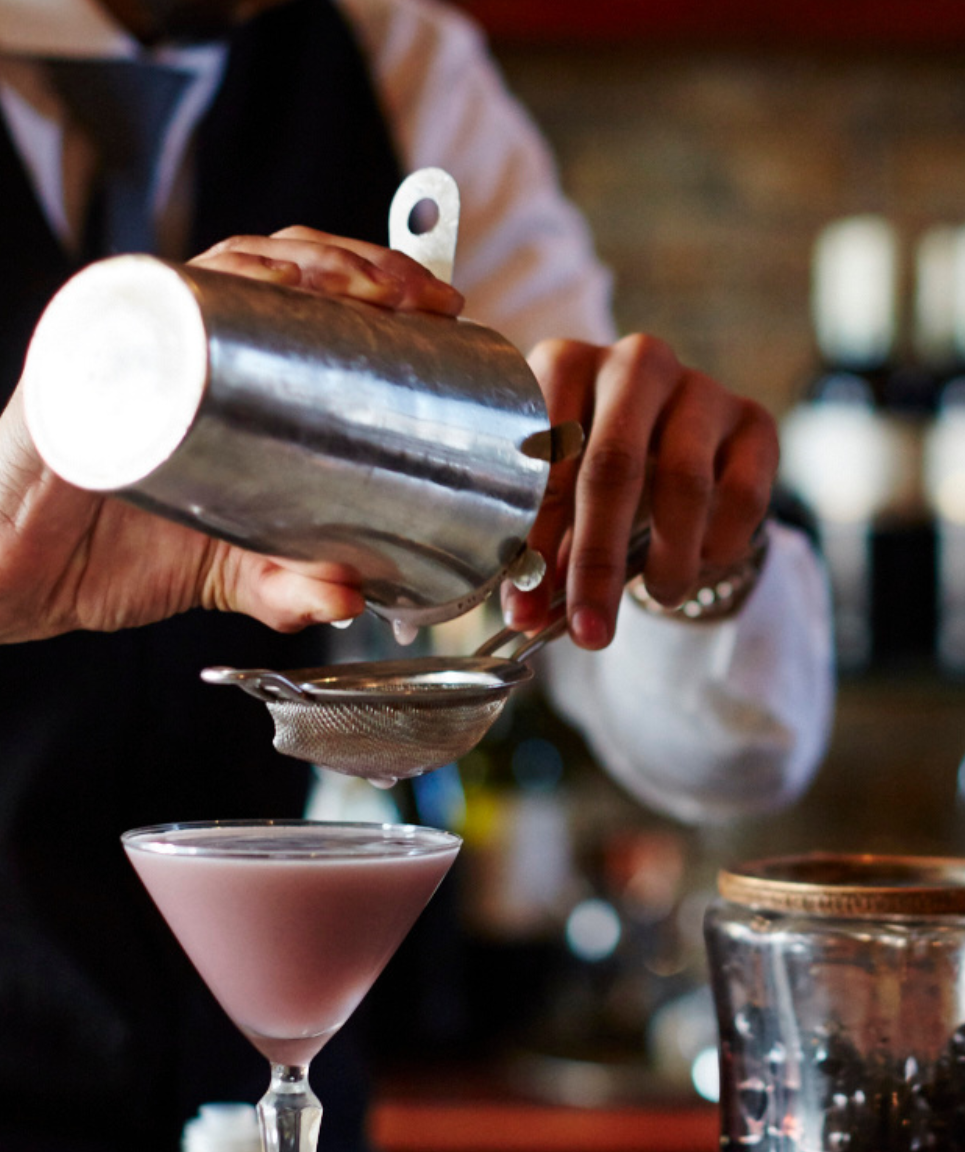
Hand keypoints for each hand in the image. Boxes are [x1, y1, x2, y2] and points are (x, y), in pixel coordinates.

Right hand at [0, 228, 461, 643]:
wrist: (11, 578)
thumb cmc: (110, 551)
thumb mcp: (230, 573)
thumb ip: (291, 587)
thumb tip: (354, 597)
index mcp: (225, 369)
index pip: (309, 296)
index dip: (378, 285)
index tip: (441, 308)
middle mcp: (179, 338)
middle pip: (279, 264)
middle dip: (359, 264)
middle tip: (415, 298)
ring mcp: (128, 340)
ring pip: (221, 264)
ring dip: (299, 261)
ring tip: (354, 286)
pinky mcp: (79, 361)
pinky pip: (135, 300)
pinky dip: (196, 283)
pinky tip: (250, 282)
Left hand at [503, 336, 778, 648]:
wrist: (680, 443)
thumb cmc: (599, 472)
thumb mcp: (562, 498)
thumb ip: (541, 548)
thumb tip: (526, 615)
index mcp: (566, 363)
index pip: (544, 450)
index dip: (534, 535)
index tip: (528, 605)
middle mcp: (635, 362)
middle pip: (613, 464)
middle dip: (597, 560)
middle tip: (591, 630)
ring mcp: (701, 387)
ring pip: (685, 481)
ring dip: (668, 560)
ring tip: (659, 597)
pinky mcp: (756, 420)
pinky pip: (744, 494)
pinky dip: (719, 545)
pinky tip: (701, 565)